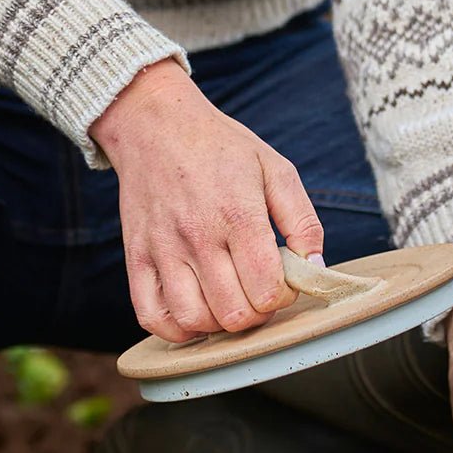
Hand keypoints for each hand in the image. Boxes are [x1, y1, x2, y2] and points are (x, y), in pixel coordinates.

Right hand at [91, 59, 323, 342]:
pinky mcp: (137, 257)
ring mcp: (163, 249)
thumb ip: (302, 220)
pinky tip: (196, 313)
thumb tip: (315, 266)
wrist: (155, 123)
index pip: (266, 289)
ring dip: (219, 324)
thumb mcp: (275, 169)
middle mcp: (197, 236)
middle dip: (256, 313)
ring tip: (228, 301)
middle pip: (234, 313)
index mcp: (238, 214)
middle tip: (257, 292)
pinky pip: (152, 316)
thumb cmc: (221, 147)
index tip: (280, 279)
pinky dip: (176, 329)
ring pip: (194, 320)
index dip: (282, 296)